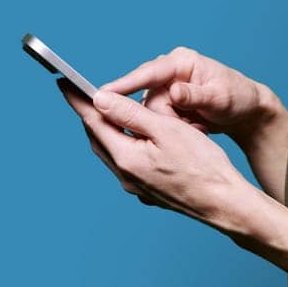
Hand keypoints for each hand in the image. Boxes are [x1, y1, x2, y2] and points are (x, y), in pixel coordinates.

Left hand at [58, 77, 256, 232]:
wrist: (224, 203)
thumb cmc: (202, 164)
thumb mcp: (166, 129)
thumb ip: (130, 113)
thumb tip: (99, 99)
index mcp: (126, 158)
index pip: (93, 122)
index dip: (77, 100)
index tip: (63, 83)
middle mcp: (125, 176)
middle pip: (98, 139)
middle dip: (90, 115)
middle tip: (83, 94)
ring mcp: (136, 187)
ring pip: (111, 152)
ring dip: (107, 130)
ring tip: (106, 111)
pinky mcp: (148, 191)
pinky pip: (126, 164)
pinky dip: (124, 145)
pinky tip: (133, 138)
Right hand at [99, 46, 277, 147]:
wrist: (247, 109)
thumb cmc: (237, 98)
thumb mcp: (219, 98)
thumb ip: (195, 96)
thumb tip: (174, 92)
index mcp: (181, 61)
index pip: (147, 73)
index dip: (123, 84)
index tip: (100, 95)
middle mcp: (169, 71)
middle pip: (145, 98)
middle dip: (160, 118)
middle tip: (188, 127)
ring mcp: (166, 87)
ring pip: (149, 112)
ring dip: (169, 125)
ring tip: (197, 128)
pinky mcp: (166, 102)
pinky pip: (156, 119)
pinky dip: (171, 128)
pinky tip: (192, 129)